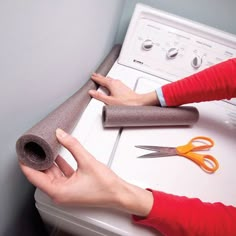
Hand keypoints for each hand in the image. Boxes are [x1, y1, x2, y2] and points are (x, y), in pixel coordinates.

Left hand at [20, 128, 152, 215]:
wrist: (118, 192)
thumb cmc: (105, 185)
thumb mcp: (87, 161)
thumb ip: (72, 145)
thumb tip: (61, 134)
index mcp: (59, 191)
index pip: (34, 177)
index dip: (26, 164)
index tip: (22, 153)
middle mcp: (60, 193)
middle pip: (41, 175)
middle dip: (37, 160)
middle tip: (33, 147)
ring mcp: (66, 190)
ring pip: (51, 174)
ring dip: (48, 162)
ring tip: (44, 148)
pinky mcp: (72, 187)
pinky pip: (60, 174)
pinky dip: (58, 164)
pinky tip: (57, 155)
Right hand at [89, 73, 158, 105]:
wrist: (137, 102)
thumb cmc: (126, 102)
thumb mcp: (109, 101)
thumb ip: (99, 96)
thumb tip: (91, 92)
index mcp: (111, 84)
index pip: (101, 79)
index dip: (95, 78)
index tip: (92, 77)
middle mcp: (116, 82)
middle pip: (105, 78)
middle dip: (100, 76)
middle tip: (95, 75)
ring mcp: (120, 84)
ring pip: (110, 79)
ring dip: (105, 78)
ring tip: (101, 78)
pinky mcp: (124, 87)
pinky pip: (114, 82)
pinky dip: (110, 81)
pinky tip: (111, 84)